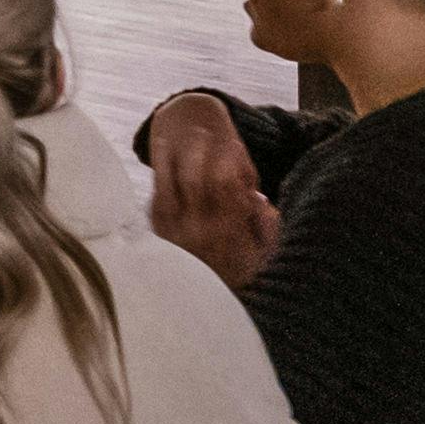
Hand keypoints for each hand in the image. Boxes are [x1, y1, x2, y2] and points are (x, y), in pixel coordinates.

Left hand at [141, 95, 280, 288]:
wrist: (204, 292)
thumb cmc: (242, 262)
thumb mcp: (264, 252)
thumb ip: (266, 226)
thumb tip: (258, 200)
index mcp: (228, 236)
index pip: (227, 191)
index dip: (231, 162)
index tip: (235, 142)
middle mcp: (199, 233)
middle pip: (198, 182)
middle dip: (204, 152)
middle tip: (207, 131)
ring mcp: (175, 231)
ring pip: (175, 182)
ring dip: (182, 153)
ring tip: (189, 131)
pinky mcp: (159, 227)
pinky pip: (158, 189)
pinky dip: (160, 164)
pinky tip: (161, 143)